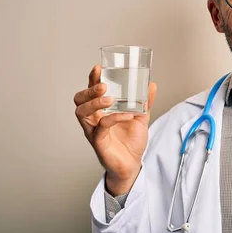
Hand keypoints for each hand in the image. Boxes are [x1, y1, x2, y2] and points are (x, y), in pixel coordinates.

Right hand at [74, 65, 156, 194]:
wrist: (132, 164)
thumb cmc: (130, 141)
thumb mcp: (140, 117)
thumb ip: (145, 102)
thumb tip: (152, 85)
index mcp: (100, 110)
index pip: (91, 91)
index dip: (92, 79)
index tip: (99, 68)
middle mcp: (93, 118)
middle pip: (80, 100)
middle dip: (89, 90)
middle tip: (103, 86)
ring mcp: (93, 130)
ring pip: (82, 112)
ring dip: (94, 103)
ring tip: (109, 98)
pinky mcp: (98, 141)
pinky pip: (101, 127)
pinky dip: (114, 118)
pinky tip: (127, 115)